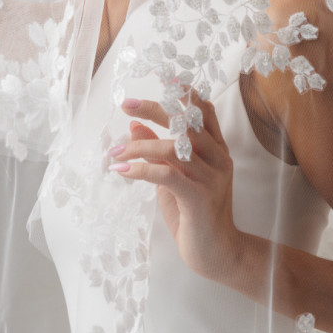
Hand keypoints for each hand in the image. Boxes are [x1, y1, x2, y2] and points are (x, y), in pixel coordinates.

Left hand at [108, 91, 242, 280]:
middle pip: (187, 122)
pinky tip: (122, 172)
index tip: (165, 78)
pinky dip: (141, 170)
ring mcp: (212, 178)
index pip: (205, 112)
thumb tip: (135, 127)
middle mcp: (218, 159)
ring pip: (174, 148)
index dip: (186, 94)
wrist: (217, 254)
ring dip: (138, 147)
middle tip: (125, 104)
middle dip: (155, 108)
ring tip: (113, 153)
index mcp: (217, 151)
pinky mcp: (199, 198)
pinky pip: (167, 175)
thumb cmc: (194, 215)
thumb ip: (159, 153)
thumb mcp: (174, 179)